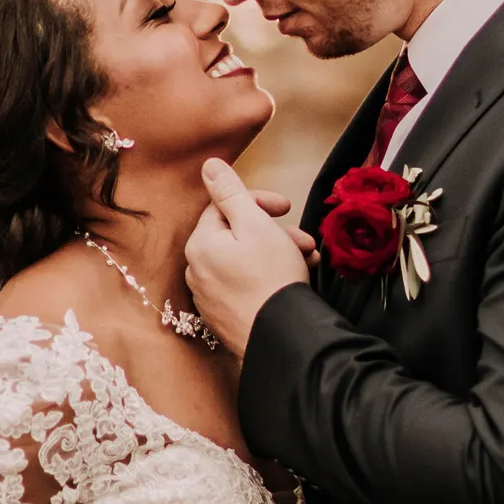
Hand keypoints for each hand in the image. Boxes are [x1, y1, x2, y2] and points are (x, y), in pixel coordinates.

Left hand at [185, 159, 311, 355]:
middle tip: (303, 239)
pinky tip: (291, 281)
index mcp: (200, 244)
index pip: (224, 207)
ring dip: (276, 254)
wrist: (281, 337)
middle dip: (272, 232)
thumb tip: (208, 165)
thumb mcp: (255, 224)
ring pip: (243, 262)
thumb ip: (230, 192)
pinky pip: (243, 286)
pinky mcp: (223, 318)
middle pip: (235, 236)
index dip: (257, 202)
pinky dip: (266, 278)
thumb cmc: (271, 278)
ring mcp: (208, 297)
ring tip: (306, 260)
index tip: (285, 207)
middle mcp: (196, 271)